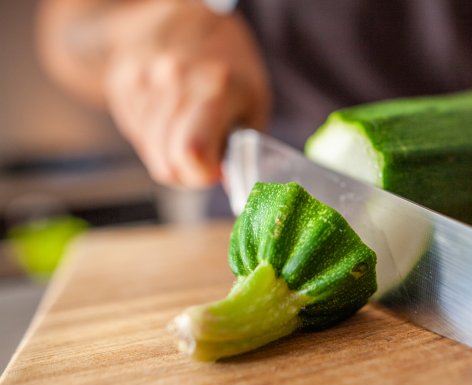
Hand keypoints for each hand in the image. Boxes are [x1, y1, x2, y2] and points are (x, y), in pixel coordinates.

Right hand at [103, 2, 269, 187]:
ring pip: (150, 152)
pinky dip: (153, 137)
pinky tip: (169, 115)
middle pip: (167, 162)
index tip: (215, 171)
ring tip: (188, 129)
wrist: (185, 14)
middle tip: (205, 157)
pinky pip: (135, 134)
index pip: (192, 153)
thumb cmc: (229, 63)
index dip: (203, 175)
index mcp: (214, 87)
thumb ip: (243, 146)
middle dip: (188, 172)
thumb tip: (226, 183)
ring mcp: (142, 80)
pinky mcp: (121, 83)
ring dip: (170, 154)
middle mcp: (173, 81)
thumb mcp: (254, 100)